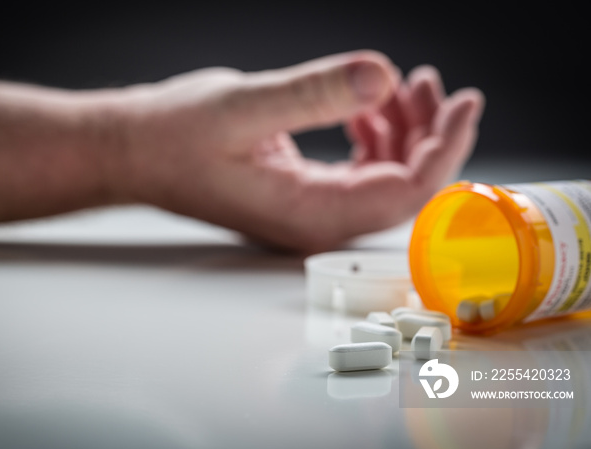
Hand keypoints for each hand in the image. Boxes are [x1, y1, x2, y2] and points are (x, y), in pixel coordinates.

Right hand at [90, 51, 483, 251]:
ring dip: (403, 132)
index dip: (444, 149)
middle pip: (403, 187)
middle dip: (429, 134)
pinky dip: (374, 137)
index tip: (466, 102)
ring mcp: (308, 210)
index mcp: (308, 214)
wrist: (133, 153)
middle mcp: (315, 221)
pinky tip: (367, 109)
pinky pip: (358, 172)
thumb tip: (380, 76)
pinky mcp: (300, 194)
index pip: (405, 192)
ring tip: (404, 85)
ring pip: (384, 177)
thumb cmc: (173, 138)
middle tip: (433, 85)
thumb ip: (314, 94)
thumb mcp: (243, 107)